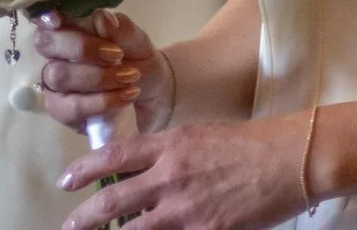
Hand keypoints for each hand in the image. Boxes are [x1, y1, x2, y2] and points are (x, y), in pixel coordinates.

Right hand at [33, 9, 171, 135]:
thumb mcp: (137, 40)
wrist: (151, 93)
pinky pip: (70, 107)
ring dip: (98, 77)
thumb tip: (101, 18)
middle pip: (46, 43)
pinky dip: (101, 101)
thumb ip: (121, 29)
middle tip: (118, 55)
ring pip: (59, 76)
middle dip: (82, 48)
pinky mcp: (61, 110)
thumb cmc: (137, 58)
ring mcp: (54, 82)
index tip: (59, 19)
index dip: (43, 14)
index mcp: (69, 25)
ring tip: (130, 77)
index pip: (43, 14)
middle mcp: (54, 52)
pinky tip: (126, 95)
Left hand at [57, 110, 314, 229]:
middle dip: (83, 217)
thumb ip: (171, 152)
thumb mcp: (202, 135)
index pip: (113, 156)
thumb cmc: (252, 144)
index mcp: (170, 144)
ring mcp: (184, 208)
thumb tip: (146, 169)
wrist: (290, 158)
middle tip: (69, 225)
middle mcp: (169, 175)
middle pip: (112, 200)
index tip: (65, 182)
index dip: (82, 170)